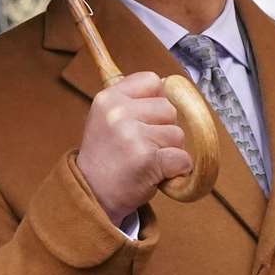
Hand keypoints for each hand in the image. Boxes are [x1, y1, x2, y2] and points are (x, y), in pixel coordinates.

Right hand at [76, 70, 190, 226]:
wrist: (92, 194)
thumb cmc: (105, 157)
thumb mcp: (104, 118)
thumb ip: (131, 101)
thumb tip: (170, 85)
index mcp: (108, 98)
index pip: (152, 81)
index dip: (157, 99)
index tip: (146, 118)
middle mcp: (119, 113)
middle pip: (169, 109)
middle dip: (165, 129)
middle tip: (144, 146)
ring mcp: (132, 135)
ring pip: (177, 134)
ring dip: (170, 151)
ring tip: (147, 160)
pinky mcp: (147, 159)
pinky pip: (182, 158)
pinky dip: (177, 170)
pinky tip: (159, 174)